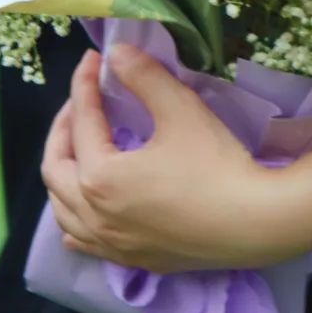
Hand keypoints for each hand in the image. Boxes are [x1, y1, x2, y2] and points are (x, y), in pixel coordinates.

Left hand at [41, 46, 304, 272]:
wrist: (255, 223)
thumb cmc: (216, 164)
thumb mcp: (179, 109)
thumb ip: (143, 76)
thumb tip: (116, 53)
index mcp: (99, 178)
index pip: (81, 122)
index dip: (84, 85)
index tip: (95, 59)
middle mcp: (95, 216)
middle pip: (56, 169)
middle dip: (63, 128)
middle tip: (83, 100)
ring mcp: (113, 244)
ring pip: (64, 211)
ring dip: (63, 174)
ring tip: (79, 149)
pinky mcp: (134, 259)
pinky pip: (85, 242)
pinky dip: (75, 221)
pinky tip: (85, 214)